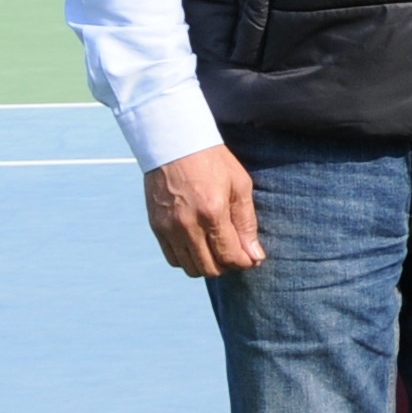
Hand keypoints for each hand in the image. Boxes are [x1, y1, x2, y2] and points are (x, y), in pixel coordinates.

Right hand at [142, 144, 262, 278]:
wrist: (174, 144)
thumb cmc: (212, 161)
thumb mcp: (240, 186)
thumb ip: (247, 223)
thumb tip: (255, 256)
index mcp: (212, 212)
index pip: (230, 256)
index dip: (244, 262)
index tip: (252, 258)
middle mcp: (187, 225)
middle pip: (209, 268)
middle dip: (228, 266)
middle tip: (236, 254)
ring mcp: (168, 228)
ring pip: (190, 268)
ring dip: (208, 265)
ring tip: (219, 251)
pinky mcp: (156, 227)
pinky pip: (173, 258)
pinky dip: (188, 259)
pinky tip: (200, 246)